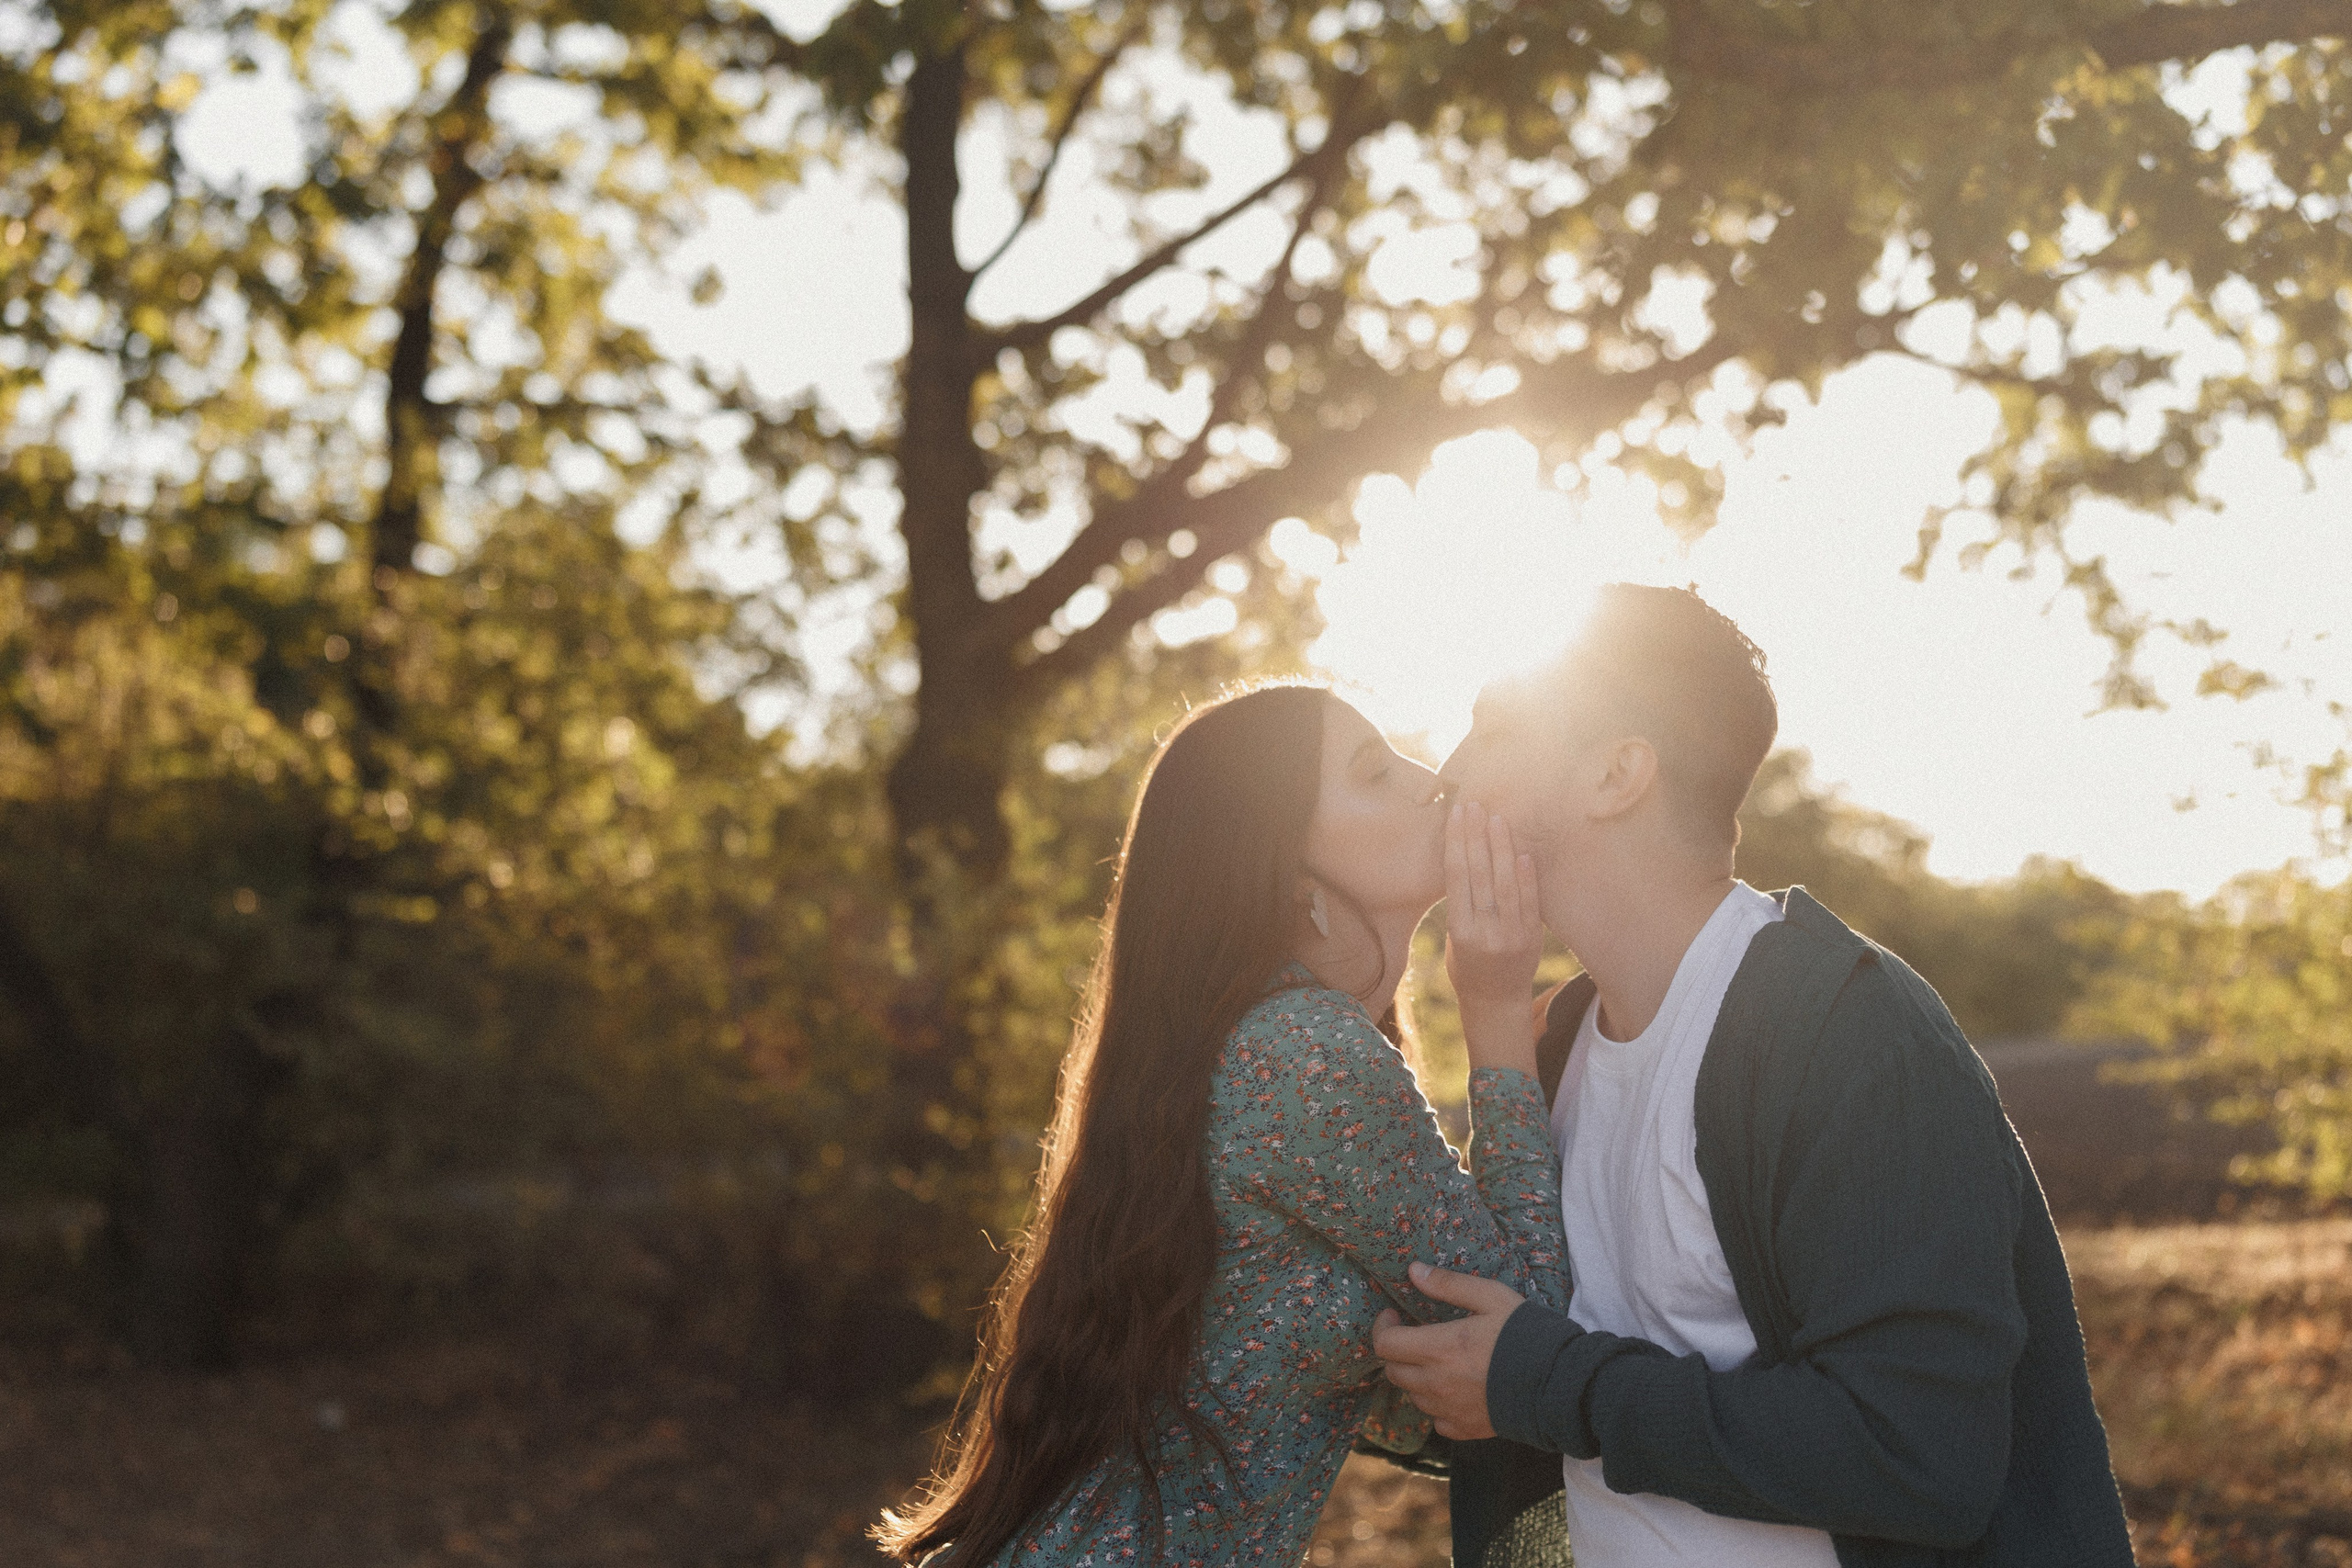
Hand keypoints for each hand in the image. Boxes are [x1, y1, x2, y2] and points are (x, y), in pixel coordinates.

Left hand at [1372, 1261, 1527, 1439]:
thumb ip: (1449, 1285)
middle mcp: (1436, 1383)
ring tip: (1437, 1361)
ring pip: (1413, 1395)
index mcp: (1439, 1348)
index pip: (1386, 1344)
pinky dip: (1437, 1405)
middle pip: (1394, 1371)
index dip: (1382, 1327)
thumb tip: (1414, 1271)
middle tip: (1415, 1336)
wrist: (1559, 1384)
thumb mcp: (1490, 1297)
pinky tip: (1454, 1391)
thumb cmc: (1526, 1334)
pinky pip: (1436, 1419)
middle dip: (1398, 1351)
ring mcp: (1449, 1410)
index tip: (1393, 1316)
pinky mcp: (1465, 1429)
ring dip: (1416, 1377)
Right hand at [1444, 800, 1542, 1074]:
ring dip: (1501, 847)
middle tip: (1473, 804)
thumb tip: (1466, 860)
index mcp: (1460, 932)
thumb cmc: (1466, 965)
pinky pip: (1530, 901)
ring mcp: (1512, 935)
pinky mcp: (1532, 937)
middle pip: (1480, 875)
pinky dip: (1527, 876)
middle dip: (1475, 836)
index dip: (1456, 843)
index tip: (1455, 815)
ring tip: (1497, 818)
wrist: (1496, 1001)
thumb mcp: (1454, 938)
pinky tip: (1522, 852)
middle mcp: (1485, 932)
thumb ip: (1461, 905)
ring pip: (1506, 883)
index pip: (1457, 877)